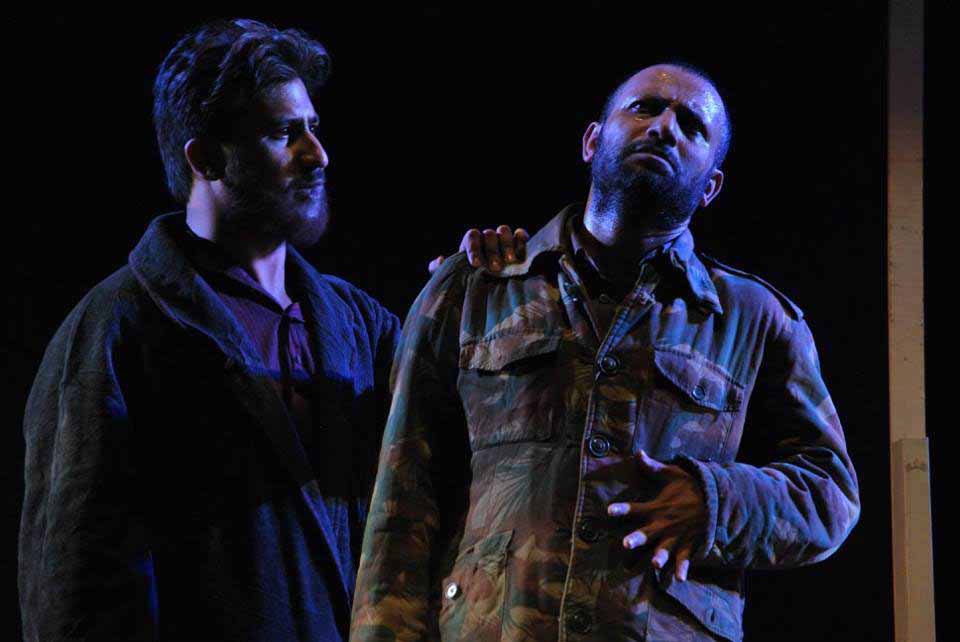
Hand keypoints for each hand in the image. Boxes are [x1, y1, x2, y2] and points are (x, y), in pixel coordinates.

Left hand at [428, 226, 528, 273]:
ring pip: (504, 231)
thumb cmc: (470, 279)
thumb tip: (440, 260)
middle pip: (489, 235)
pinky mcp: (519, 242)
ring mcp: (503, 238)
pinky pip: (520, 235)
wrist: (491, 286)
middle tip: (495, 268)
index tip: (476, 265)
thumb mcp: (455, 275)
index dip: (474, 248)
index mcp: (472, 242)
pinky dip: (521, 241)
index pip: (472, 236)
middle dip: (492, 251)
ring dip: (507, 245)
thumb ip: (441, 269)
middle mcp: (488, 238)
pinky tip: (521, 255)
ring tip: (509, 262)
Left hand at [606, 450, 706, 581]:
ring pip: (665, 549)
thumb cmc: (691, 486)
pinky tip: (678, 579)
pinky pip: (685, 558)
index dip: (622, 509)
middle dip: (637, 538)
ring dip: (660, 556)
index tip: (609, 511)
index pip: (635, 509)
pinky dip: (682, 568)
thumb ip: (653, 467)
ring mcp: (677, 535)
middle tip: (625, 544)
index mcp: (657, 507)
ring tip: (654, 564)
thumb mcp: (672, 473)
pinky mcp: (689, 543)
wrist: (718, 498)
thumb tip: (638, 452)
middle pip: (647, 533)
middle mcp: (664, 524)